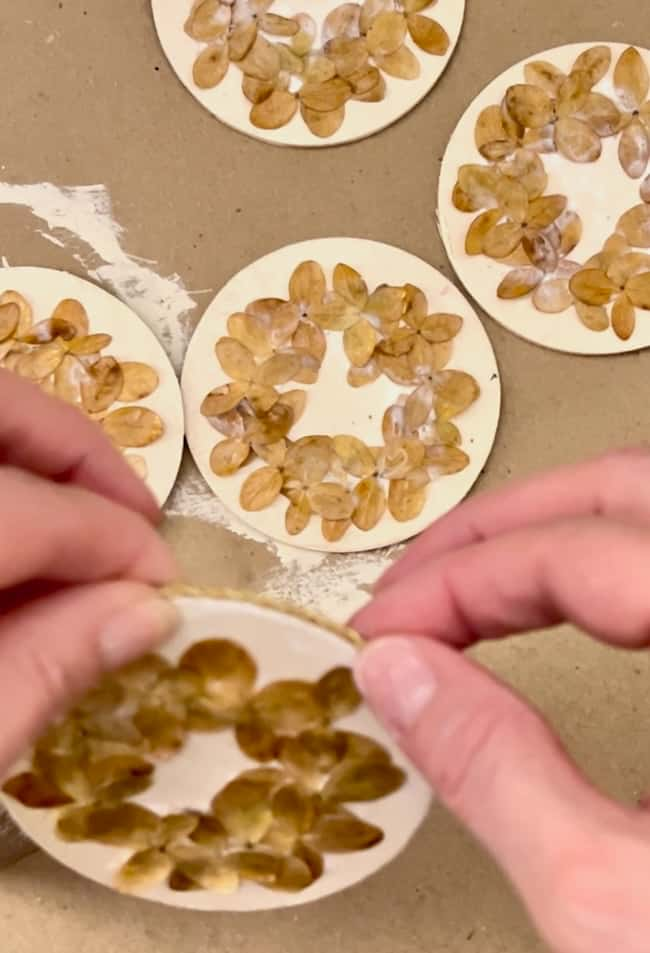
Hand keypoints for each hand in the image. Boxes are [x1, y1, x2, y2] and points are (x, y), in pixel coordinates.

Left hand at [0, 371, 177, 775]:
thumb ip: (49, 668)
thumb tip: (149, 612)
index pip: (37, 515)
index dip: (117, 544)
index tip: (163, 585)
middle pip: (0, 407)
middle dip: (78, 448)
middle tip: (131, 514)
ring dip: (40, 450)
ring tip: (84, 519)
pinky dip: (4, 473)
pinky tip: (25, 538)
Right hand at [352, 450, 649, 952]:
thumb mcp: (621, 912)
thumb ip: (494, 772)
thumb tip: (397, 673)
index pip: (588, 556)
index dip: (465, 579)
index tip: (387, 628)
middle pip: (634, 491)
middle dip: (502, 529)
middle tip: (416, 583)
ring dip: (549, 536)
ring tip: (463, 586)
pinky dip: (597, 575)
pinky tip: (547, 607)